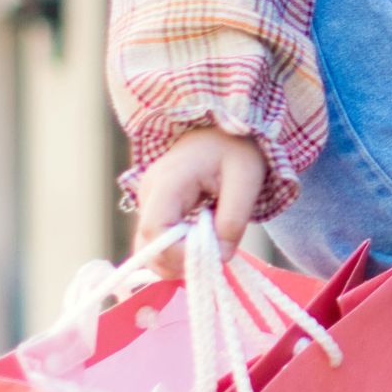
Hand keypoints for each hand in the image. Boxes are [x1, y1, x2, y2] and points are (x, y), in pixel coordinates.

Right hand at [136, 128, 267, 246]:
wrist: (223, 130)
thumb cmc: (237, 149)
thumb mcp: (246, 181)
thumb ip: (233, 220)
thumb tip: (220, 257)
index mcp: (168, 181)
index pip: (154, 230)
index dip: (177, 253)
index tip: (211, 255)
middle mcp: (149, 192)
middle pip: (146, 244)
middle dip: (178, 261)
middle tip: (213, 255)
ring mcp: (148, 200)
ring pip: (149, 247)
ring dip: (177, 258)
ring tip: (209, 246)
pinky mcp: (154, 208)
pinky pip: (158, 240)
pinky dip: (177, 250)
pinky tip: (200, 242)